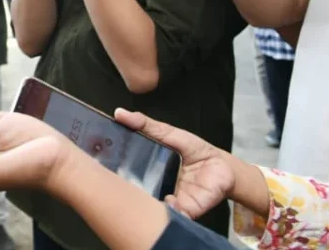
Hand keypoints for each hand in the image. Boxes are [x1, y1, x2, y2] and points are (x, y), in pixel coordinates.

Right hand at [114, 109, 233, 219]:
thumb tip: (120, 113)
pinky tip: (170, 200)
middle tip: (119, 183)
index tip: (104, 164)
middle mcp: (154, 188)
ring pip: (151, 208)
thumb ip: (146, 125)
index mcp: (147, 170)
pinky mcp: (185, 211)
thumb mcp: (169, 133)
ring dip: (147, 203)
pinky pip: (174, 215)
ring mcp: (168, 202)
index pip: (125, 172)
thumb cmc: (196, 152)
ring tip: (145, 193)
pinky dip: (171, 210)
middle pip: (134, 193)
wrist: (224, 168)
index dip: (113, 170)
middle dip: (126, 191)